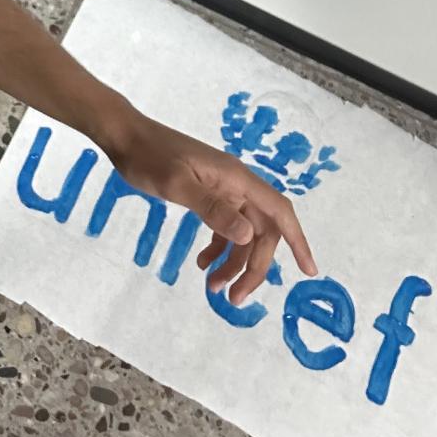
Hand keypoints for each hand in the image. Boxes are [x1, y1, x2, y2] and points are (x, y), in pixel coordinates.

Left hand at [105, 108, 317, 304]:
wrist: (127, 138)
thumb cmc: (150, 157)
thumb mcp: (177, 184)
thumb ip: (212, 209)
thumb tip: (247, 236)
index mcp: (236, 178)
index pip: (278, 211)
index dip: (297, 241)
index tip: (308, 271)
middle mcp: (236, 184)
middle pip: (261, 231)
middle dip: (253, 267)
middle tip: (234, 299)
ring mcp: (221, 190)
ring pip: (242, 233)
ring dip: (234, 263)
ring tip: (213, 288)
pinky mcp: (206, 195)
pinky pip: (223, 227)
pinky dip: (218, 249)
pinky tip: (202, 263)